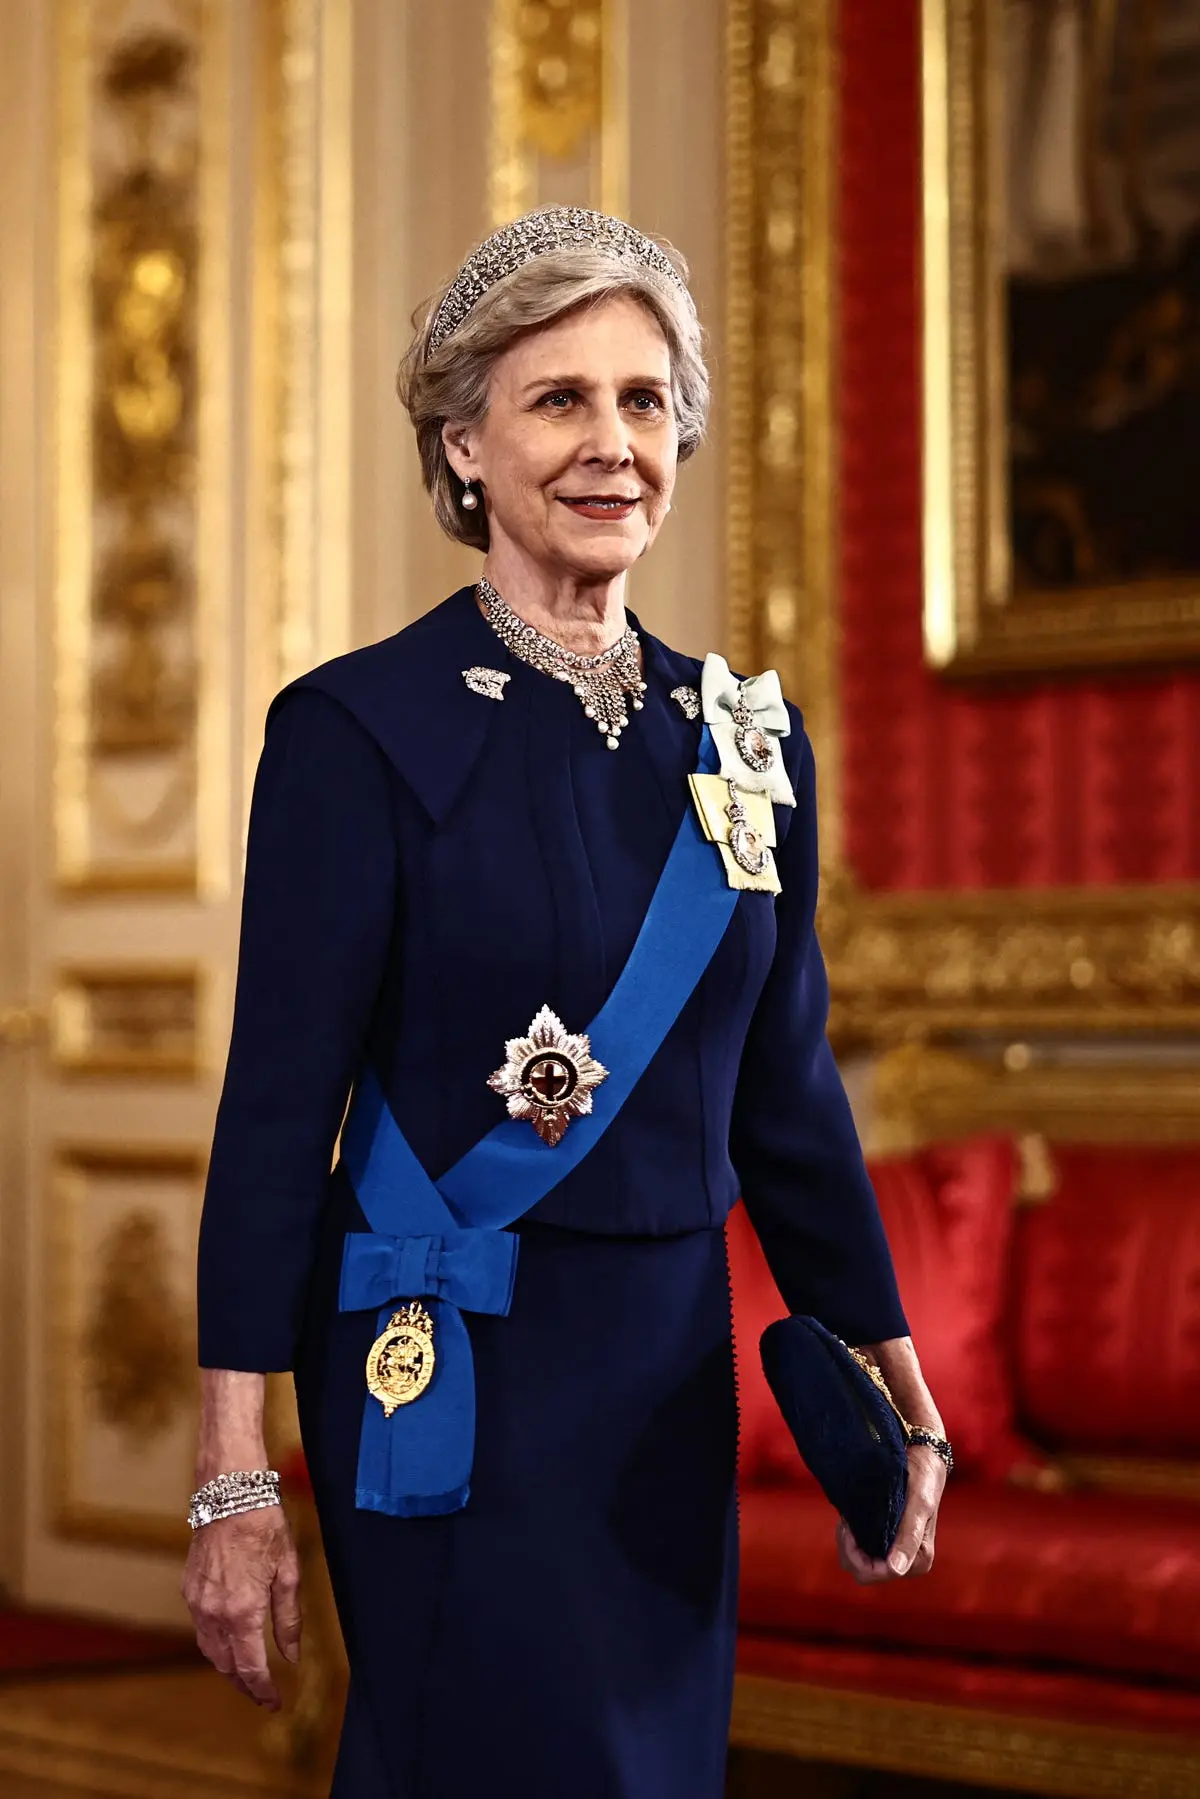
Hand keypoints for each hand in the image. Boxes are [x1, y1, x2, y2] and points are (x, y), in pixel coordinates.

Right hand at [182, 1504, 300, 1708]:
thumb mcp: (288, 1571)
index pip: (252, 1668)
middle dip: (246, 1685)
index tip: (275, 1702)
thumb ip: (288, 1618)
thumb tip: (291, 1656)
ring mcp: (197, 1603)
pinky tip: (230, 1643)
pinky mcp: (189, 1591)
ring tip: (248, 1676)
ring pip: (210, 1651)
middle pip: (227, 1666)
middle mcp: (215, 1613)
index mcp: (243, 1611)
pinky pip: (201, 1630)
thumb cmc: (264, 1526)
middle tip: (263, 1695)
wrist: (229, 1493)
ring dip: (228, 1668)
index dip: (263, 1691)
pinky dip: (215, 1645)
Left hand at [835, 1440, 947, 1584]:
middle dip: (850, 1549)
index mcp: (918, 1560)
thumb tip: (896, 1570)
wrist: (921, 1461)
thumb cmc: (923, 1481)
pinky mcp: (882, 1543)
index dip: (857, 1554)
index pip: (876, 1573)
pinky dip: (849, 1538)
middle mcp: (905, 1562)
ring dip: (848, 1543)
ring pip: (856, 1563)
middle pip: (863, 1572)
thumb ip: (908, 1538)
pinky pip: (857, 1552)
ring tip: (849, 1519)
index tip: (851, 1527)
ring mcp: (892, 1554)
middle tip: (847, 1522)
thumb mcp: (918, 1505)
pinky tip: (851, 1519)